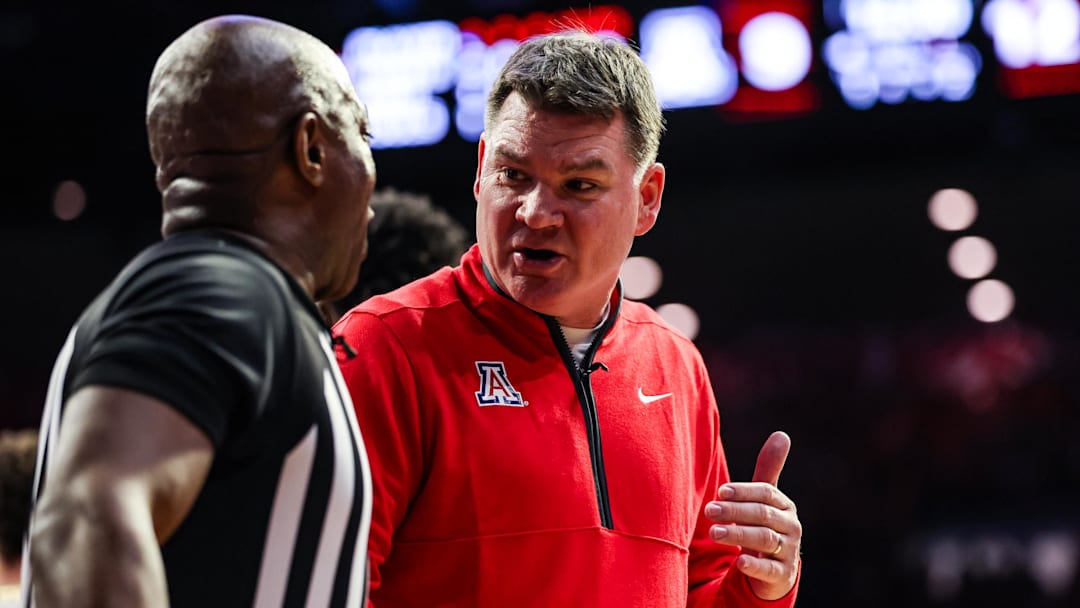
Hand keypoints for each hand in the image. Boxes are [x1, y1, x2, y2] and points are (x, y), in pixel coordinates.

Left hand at [704, 430, 800, 600]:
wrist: (775, 569)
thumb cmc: (764, 525)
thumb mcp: (765, 499)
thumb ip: (769, 469)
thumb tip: (782, 434)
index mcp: (784, 506)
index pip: (765, 494)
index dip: (743, 491)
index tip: (720, 491)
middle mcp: (790, 527)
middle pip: (762, 515)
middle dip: (734, 512)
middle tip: (709, 510)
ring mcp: (788, 551)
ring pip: (764, 540)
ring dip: (738, 535)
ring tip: (714, 533)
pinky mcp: (782, 575)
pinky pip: (769, 569)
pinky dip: (754, 565)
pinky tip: (739, 561)